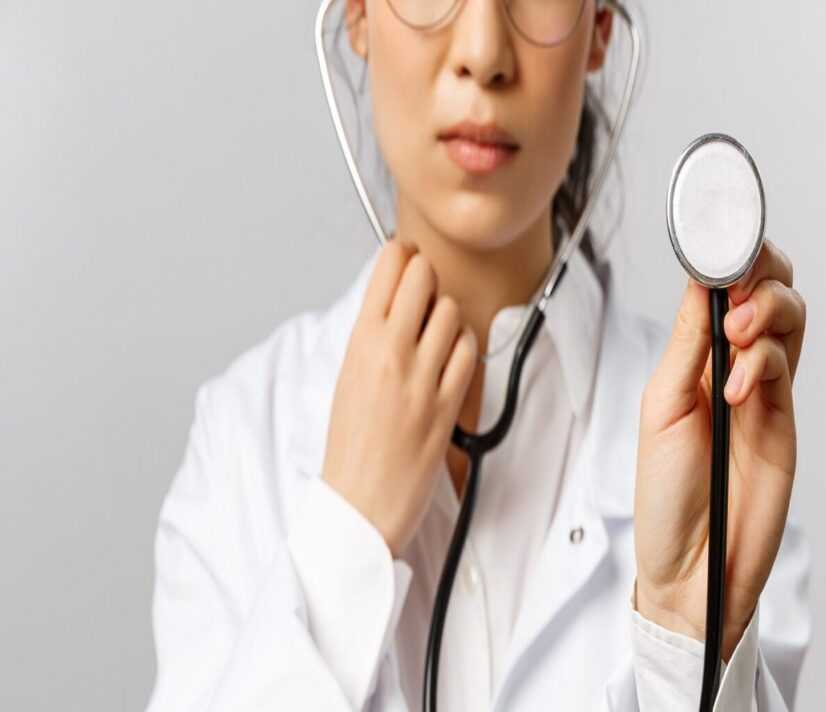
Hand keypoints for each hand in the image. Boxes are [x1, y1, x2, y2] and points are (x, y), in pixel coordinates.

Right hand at [322, 240, 478, 556]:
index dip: (402, 255)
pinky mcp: (447, 403)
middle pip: (424, 277)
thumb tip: (395, 298)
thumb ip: (372, 337)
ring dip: (448, 315)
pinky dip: (464, 347)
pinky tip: (452, 358)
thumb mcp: (346, 377)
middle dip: (426, 276)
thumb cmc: (350, 447)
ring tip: (436, 333)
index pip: (388, 269)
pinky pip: (469, 352)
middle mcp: (391, 353)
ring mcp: (422, 377)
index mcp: (359, 343)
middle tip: (423, 289)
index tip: (406, 257)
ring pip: (452, 311)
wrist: (360, 503)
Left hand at [634, 239, 805, 661]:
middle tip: (735, 289)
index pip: (716, 286)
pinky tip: (737, 385)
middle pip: (764, 289)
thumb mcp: (662, 406)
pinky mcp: (784, 418)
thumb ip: (688, 344)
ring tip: (736, 332)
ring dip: (764, 309)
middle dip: (757, 272)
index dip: (724, 256)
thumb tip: (701, 280)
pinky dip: (764, 360)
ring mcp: (763, 390)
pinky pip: (784, 366)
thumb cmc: (667, 493)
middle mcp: (731, 364)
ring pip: (786, 319)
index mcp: (693, 356)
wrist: (691, 565)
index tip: (722, 234)